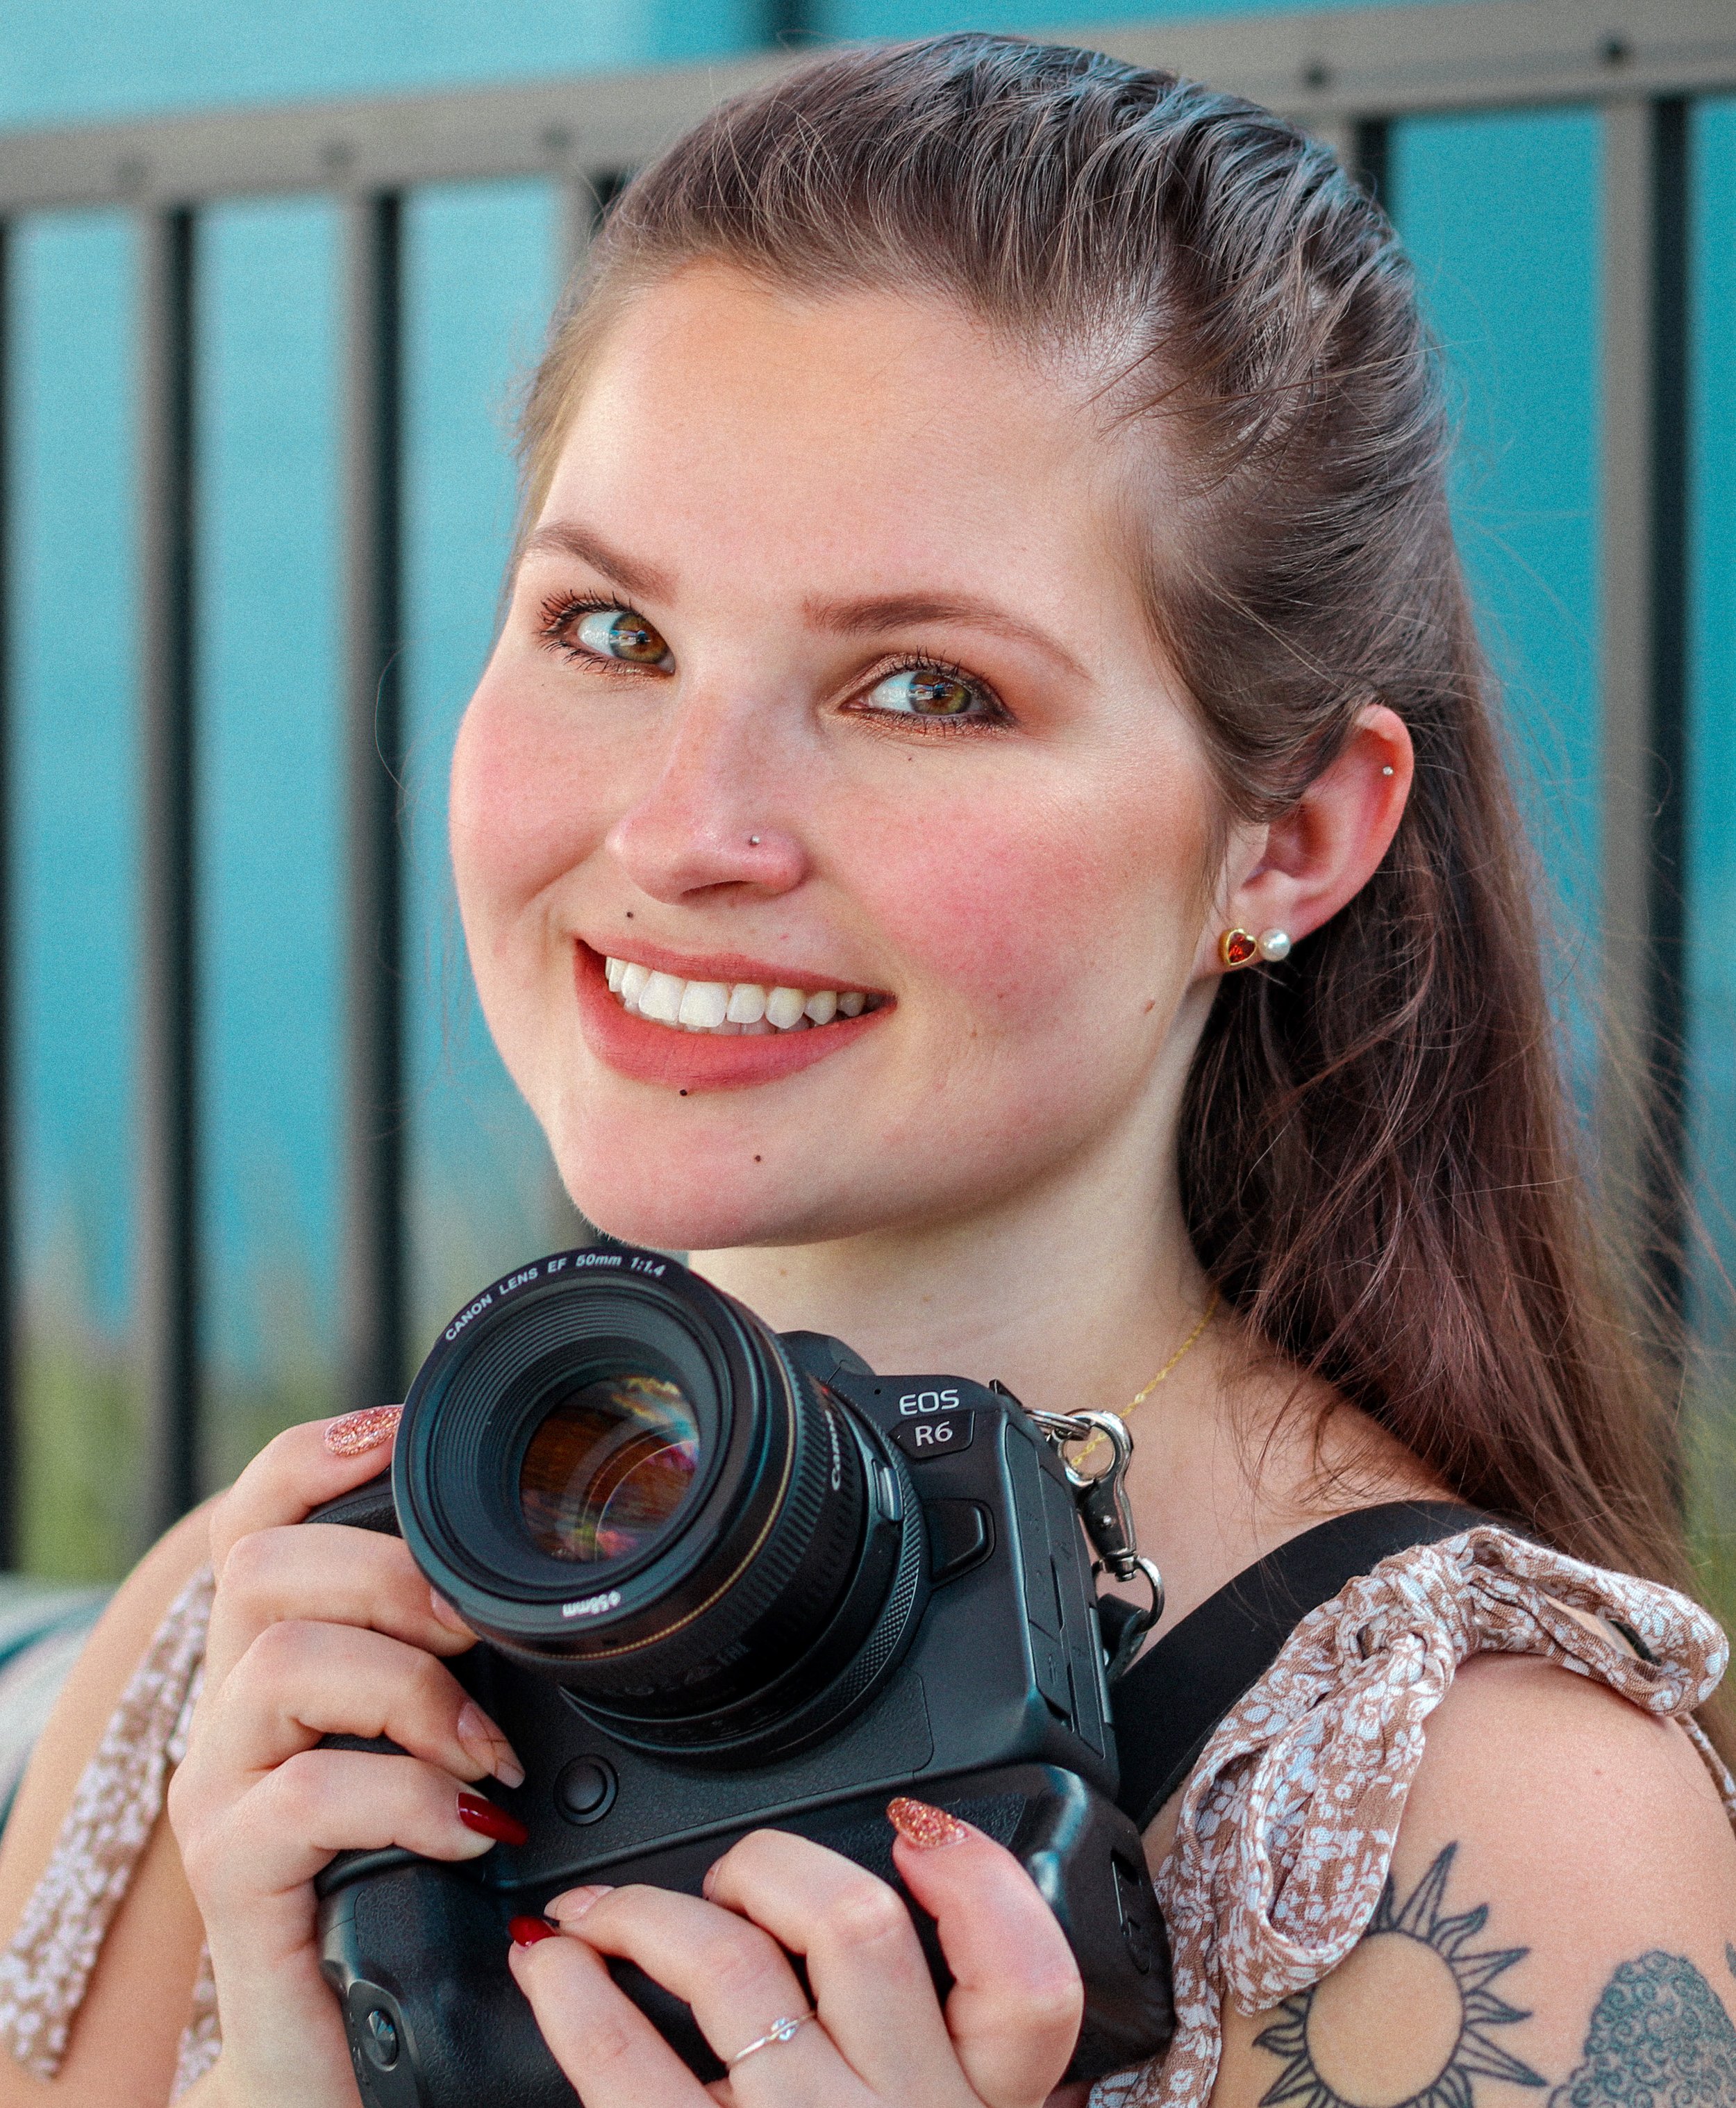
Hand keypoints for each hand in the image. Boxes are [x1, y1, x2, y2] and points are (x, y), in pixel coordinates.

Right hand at [166, 1409, 528, 2107]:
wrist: (340, 2057)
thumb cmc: (408, 1889)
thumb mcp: (435, 1751)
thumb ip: (460, 1669)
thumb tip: (553, 1595)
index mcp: (279, 1660)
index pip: (260, 1516)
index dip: (321, 1453)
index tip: (399, 1431)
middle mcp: (231, 1710)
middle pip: (263, 1565)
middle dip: (388, 1573)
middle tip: (475, 1632)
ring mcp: (221, 1788)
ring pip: (279, 1660)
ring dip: (410, 1689)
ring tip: (488, 1751)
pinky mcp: (232, 1874)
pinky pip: (306, 1793)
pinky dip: (408, 1797)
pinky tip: (472, 1828)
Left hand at [508, 1800, 1083, 2106]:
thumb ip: (952, 2076)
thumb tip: (919, 1931)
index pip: (1033, 1981)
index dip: (977, 1878)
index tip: (915, 1833)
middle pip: (860, 1929)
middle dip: (772, 1866)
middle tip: (727, 1878)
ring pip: (736, 1968)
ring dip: (650, 1912)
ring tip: (602, 1914)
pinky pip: (628, 2067)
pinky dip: (577, 1998)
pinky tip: (551, 1974)